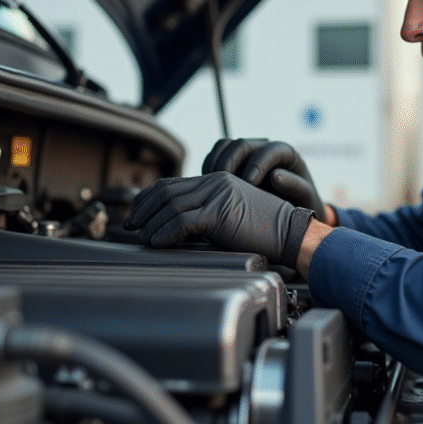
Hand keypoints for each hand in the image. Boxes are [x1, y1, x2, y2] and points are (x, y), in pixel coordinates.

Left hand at [122, 173, 312, 266]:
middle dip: (144, 209)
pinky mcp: (220, 212)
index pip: (173, 184)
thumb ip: (208, 213)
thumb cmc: (265, 231)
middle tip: (131, 225)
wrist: (291, 233)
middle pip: (167, 191)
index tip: (138, 214)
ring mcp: (218, 195)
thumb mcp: (232, 216)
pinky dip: (165, 233)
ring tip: (141, 237)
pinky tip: (157, 243)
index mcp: (217, 180)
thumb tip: (179, 228)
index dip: (150, 199)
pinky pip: (183, 221)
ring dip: (151, 224)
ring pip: (171, 206)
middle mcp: (215, 182)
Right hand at [202, 139, 328, 222]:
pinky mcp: (231, 162)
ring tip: (215, 188)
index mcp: (285, 153)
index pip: (268, 150)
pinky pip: (214, 157)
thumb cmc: (301, 204)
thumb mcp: (305, 197)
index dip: (257, 165)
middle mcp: (263, 148)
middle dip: (230, 164)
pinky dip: (208, 170)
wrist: (291, 213)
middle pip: (241, 145)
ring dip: (215, 165)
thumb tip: (275, 176)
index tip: (250, 184)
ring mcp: (245, 153)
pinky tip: (209, 188)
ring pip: (224, 147)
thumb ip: (294, 186)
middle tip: (226, 188)